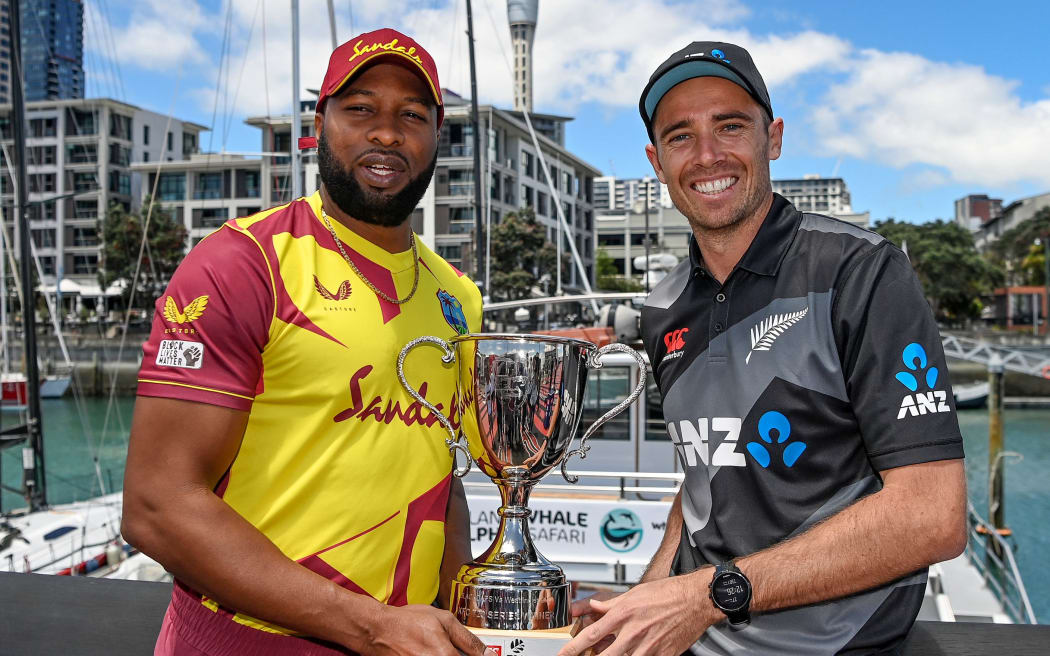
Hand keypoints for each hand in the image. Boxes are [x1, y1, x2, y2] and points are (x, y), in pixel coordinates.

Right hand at [365, 604, 493, 655]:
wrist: (378, 631)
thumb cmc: (408, 622)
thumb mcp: (444, 620)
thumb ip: (468, 638)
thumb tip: (487, 652)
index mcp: (446, 655)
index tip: (482, 655)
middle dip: (460, 655)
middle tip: (451, 648)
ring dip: (450, 655)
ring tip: (440, 648)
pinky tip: (432, 651)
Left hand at [559, 572, 716, 655]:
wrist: (696, 600)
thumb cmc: (667, 594)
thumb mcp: (633, 593)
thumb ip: (610, 604)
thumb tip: (592, 606)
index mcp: (623, 614)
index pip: (591, 634)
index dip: (573, 647)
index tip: (563, 654)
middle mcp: (633, 632)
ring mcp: (648, 647)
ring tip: (609, 655)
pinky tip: (633, 655)